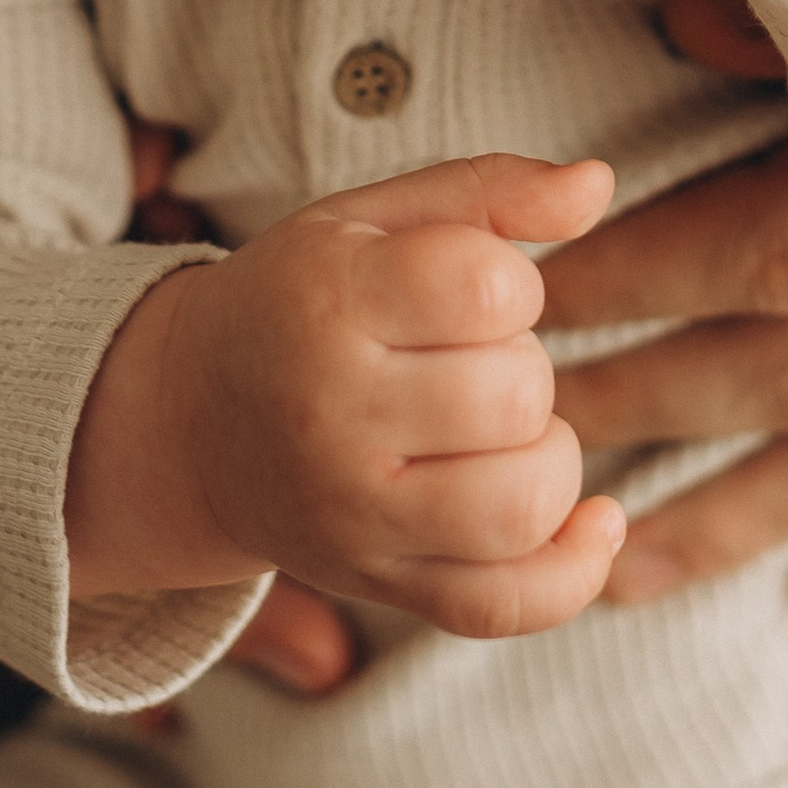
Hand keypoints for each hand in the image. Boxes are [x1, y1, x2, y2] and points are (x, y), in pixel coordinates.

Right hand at [69, 151, 625, 637]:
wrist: (189, 425)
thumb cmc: (299, 300)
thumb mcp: (369, 218)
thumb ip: (488, 190)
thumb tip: (599, 182)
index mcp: (329, 302)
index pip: (487, 287)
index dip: (511, 281)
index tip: (470, 289)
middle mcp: (333, 417)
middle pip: (515, 397)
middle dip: (525, 367)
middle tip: (470, 361)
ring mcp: (354, 517)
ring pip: (521, 505)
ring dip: (549, 457)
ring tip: (503, 432)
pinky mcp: (381, 585)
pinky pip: (503, 605)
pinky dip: (572, 572)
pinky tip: (596, 521)